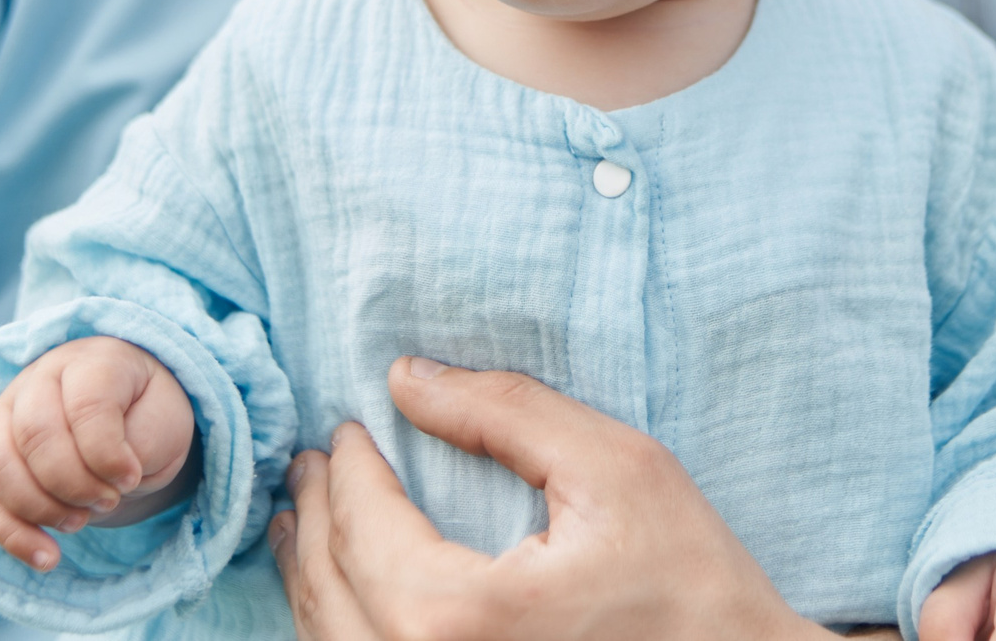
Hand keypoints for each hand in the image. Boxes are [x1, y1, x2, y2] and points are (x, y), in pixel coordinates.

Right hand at [0, 335, 198, 570]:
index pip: (86, 404)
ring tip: (81, 523)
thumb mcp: (167, 419)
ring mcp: (7, 416)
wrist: (129, 421)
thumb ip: (144, 438)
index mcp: (91, 361)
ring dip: (40, 507)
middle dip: (74, 483)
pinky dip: (14, 535)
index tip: (131, 479)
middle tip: (109, 500)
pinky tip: (47, 558)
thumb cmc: (149, 414)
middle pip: (35, 434)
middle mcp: (39, 380)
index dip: (107, 454)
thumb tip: (109, 473)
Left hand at [266, 356, 827, 640]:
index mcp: (461, 618)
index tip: (347, 427)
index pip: (364, 529)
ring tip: (304, 525)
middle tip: (308, 465)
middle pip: (332, 592)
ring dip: (313, 579)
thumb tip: (405, 380)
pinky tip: (345, 595)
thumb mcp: (613, 468)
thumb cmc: (691, 584)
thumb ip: (503, 413)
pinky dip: (343, 627)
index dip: (347, 469)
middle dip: (315, 518)